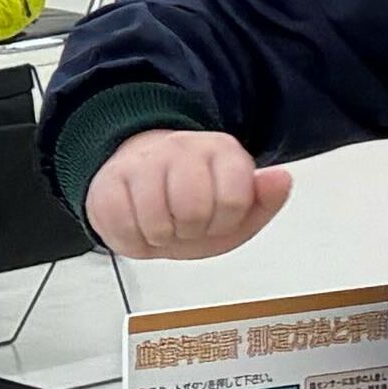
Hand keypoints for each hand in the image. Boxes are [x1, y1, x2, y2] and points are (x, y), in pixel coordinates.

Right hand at [86, 127, 297, 260]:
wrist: (140, 190)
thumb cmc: (194, 204)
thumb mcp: (238, 212)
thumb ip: (265, 201)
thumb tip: (281, 179)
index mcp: (221, 150)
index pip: (233, 199)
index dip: (225, 223)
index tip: (217, 218)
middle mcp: (181, 147)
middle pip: (192, 209)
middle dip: (191, 231)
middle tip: (186, 224)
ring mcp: (141, 162)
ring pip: (155, 220)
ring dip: (161, 237)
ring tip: (163, 225)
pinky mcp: (106, 182)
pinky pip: (121, 227)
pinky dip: (132, 241)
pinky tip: (139, 228)